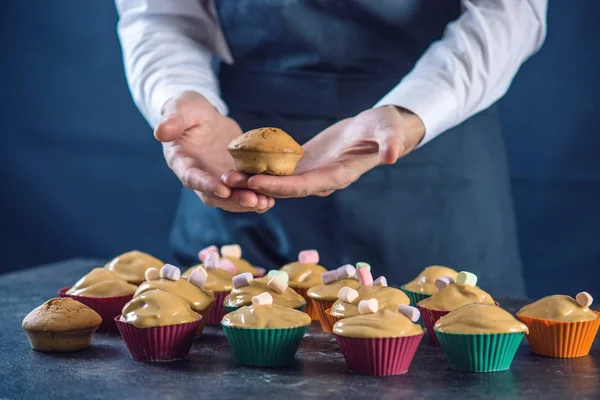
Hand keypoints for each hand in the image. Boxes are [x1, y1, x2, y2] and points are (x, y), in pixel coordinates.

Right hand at [155, 91, 273, 211]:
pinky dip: (256, 196)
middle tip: (253, 200)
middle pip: (214, 195)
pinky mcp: (232, 178)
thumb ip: (172, 120)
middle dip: (233, 200)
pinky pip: (243, 191)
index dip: (206, 184)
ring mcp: (216, 179)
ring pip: (230, 198)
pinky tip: (272, 199)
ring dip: (247, 202)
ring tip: (265, 203)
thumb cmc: (188, 108)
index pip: (192, 177)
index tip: (223, 189)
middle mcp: (198, 176)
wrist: (204, 115)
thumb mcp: (180, 107)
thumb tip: (161, 132)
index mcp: (181, 162)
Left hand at [222, 106, 424, 197]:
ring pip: (279, 181)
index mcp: (339, 175)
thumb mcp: (389, 131)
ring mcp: (312, 173)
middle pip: (286, 188)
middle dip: (258, 187)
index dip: (282, 186)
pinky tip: (239, 161)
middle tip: (229, 183)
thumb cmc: (385, 128)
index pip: (307, 186)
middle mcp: (322, 179)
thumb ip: (390, 143)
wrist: (378, 129)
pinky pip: (280, 168)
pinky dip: (261, 167)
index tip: (257, 184)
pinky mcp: (305, 163)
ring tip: (226, 176)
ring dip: (253, 180)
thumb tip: (393, 155)